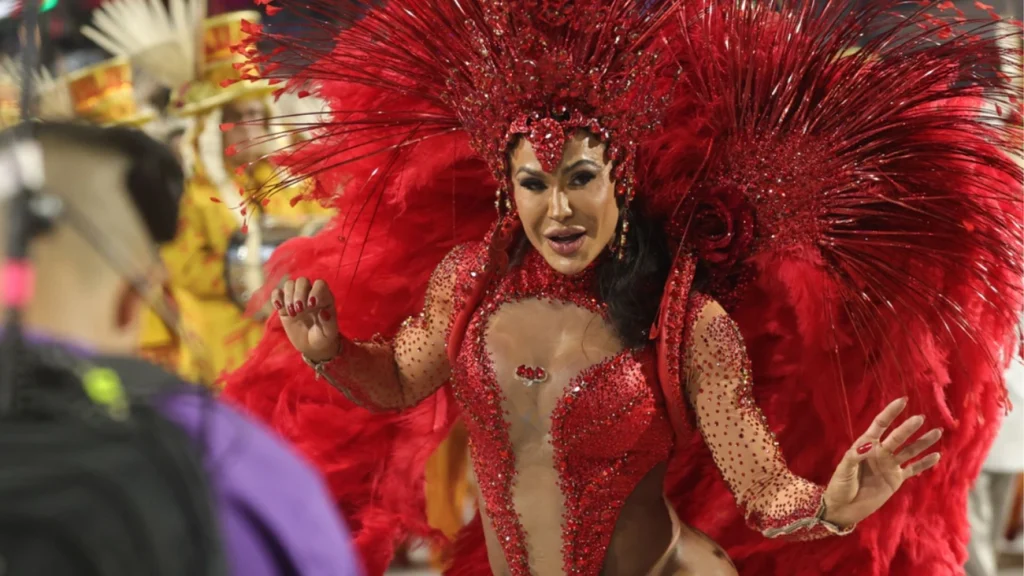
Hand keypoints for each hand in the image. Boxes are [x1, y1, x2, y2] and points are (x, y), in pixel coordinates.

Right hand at [271, 278, 340, 361]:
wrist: (312, 345)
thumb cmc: (323, 337)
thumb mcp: (329, 332)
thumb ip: (329, 322)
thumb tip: (323, 311)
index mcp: (324, 298)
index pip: (319, 284)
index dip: (315, 291)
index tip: (311, 306)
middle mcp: (310, 294)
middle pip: (302, 281)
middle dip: (299, 294)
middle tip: (299, 311)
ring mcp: (296, 298)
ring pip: (289, 284)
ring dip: (288, 296)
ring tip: (292, 313)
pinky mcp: (284, 305)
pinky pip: (277, 293)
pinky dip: (276, 297)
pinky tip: (279, 308)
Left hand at [822, 397, 942, 527]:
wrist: (844, 507)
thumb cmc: (840, 485)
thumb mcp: (844, 469)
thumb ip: (855, 456)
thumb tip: (870, 445)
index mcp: (866, 445)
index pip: (880, 425)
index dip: (890, 412)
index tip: (903, 401)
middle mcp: (880, 452)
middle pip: (898, 437)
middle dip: (908, 428)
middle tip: (920, 418)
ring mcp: (889, 465)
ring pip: (910, 451)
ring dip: (923, 442)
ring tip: (937, 432)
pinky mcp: (896, 479)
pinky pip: (913, 469)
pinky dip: (925, 463)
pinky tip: (936, 456)